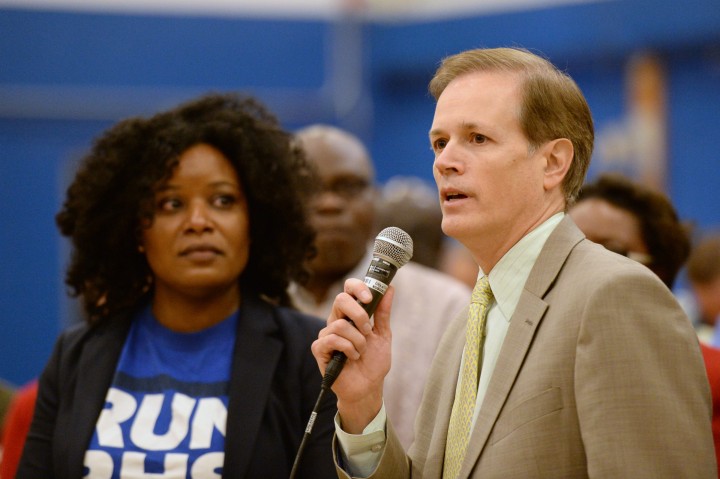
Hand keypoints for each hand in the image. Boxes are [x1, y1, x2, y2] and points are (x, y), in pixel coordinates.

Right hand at [311, 278, 393, 432]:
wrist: (368, 388)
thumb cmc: (373, 362)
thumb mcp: (383, 335)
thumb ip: (383, 313)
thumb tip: (389, 289)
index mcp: (351, 315)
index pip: (348, 290)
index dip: (357, 287)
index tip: (370, 297)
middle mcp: (336, 321)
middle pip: (340, 299)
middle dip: (359, 314)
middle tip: (368, 330)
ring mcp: (326, 335)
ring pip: (340, 324)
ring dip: (357, 340)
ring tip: (361, 352)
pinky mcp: (320, 349)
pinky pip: (332, 339)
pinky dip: (348, 348)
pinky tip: (352, 357)